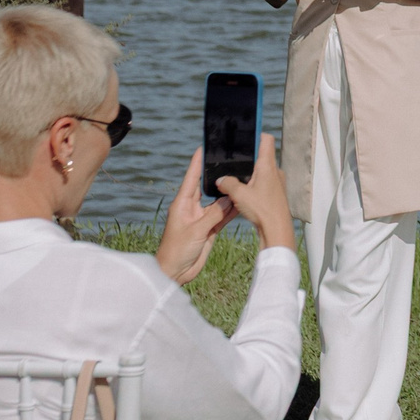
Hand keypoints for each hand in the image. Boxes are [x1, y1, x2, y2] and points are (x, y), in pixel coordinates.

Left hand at [156, 149, 237, 284]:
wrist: (175, 272)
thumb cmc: (177, 250)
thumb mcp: (196, 231)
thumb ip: (213, 214)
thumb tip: (229, 197)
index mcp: (183, 204)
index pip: (191, 177)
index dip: (197, 162)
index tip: (204, 146)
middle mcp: (192, 207)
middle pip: (207, 186)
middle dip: (218, 174)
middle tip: (231, 160)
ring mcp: (202, 217)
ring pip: (219, 200)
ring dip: (229, 193)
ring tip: (243, 179)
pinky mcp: (210, 228)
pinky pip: (224, 214)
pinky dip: (233, 208)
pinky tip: (243, 201)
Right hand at [214, 135, 295, 253]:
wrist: (276, 228)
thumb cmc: (262, 209)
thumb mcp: (239, 195)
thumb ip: (228, 183)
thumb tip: (220, 179)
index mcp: (268, 165)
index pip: (266, 140)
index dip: (256, 134)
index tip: (244, 135)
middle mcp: (275, 171)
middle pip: (262, 155)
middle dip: (248, 156)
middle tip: (233, 159)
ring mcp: (277, 182)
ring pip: (262, 170)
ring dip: (250, 172)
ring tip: (235, 177)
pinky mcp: (276, 192)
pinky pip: (264, 182)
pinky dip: (254, 183)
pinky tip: (243, 191)